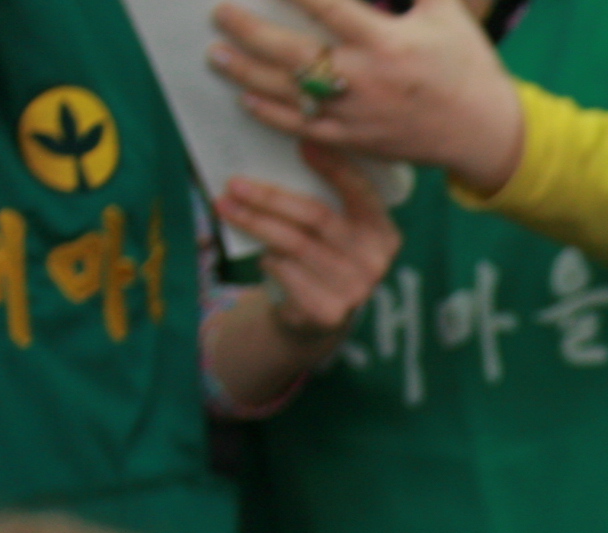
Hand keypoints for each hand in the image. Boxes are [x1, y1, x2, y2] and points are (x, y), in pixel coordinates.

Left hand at [212, 0, 527, 196]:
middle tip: (220, 13)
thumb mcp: (445, 10)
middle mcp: (365, 79)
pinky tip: (247, 99)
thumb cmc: (465, 64)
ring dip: (247, 73)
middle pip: (292, 52)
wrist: (484, 131)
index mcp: (385, 41)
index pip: (325, 5)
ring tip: (217, 54)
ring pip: (290, 94)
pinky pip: (305, 130)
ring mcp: (357, 114)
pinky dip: (273, 115)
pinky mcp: (356, 141)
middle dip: (249, 31)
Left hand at [219, 145, 398, 341]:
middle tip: (235, 183)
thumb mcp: (332, 226)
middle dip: (271, 197)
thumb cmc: (321, 254)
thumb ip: (322, 198)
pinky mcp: (328, 312)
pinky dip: (266, 258)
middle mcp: (375, 261)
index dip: (334, 167)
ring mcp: (355, 289)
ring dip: (254, 222)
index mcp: (383, 231)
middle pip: (317, 216)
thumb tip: (280, 157)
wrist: (318, 313)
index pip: (360, 193)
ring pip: (294, 244)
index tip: (302, 144)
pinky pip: (286, 272)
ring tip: (225, 206)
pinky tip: (258, 252)